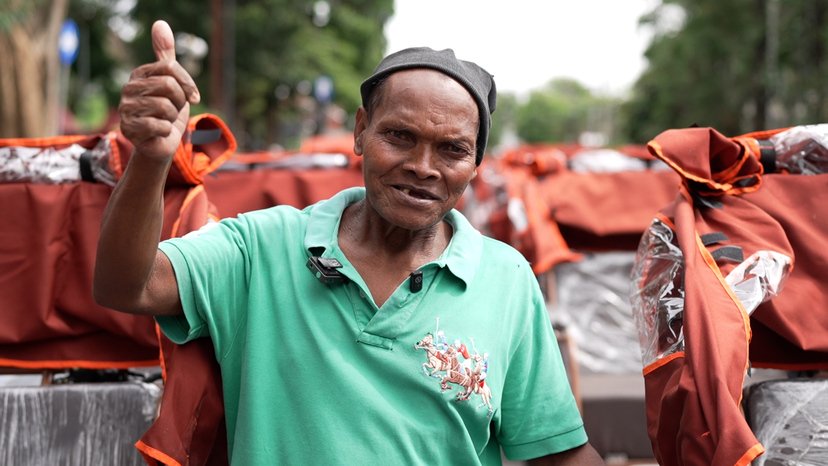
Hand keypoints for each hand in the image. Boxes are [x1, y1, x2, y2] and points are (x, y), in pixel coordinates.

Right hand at [118, 20, 200, 160]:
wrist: (161, 143)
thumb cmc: (168, 112)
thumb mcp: (173, 82)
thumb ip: (166, 55)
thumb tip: (160, 23)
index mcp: (140, 74)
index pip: (170, 67)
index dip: (187, 84)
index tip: (193, 97)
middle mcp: (129, 88)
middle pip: (168, 86)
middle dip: (179, 103)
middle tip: (174, 111)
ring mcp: (126, 108)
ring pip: (165, 107)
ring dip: (173, 118)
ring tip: (165, 121)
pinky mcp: (128, 128)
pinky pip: (160, 125)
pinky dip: (167, 131)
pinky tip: (160, 132)